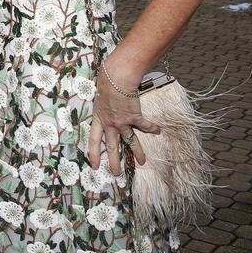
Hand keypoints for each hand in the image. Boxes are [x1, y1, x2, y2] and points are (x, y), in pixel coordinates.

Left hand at [88, 52, 160, 175]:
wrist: (116, 78)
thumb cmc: (106, 82)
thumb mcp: (99, 96)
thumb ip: (102, 104)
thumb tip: (104, 102)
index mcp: (98, 119)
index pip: (93, 140)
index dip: (94, 153)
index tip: (94, 165)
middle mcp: (110, 123)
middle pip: (112, 146)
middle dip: (114, 162)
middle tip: (116, 174)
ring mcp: (122, 122)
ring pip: (131, 142)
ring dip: (138, 153)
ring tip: (143, 163)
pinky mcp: (134, 117)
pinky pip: (145, 126)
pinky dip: (152, 128)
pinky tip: (158, 131)